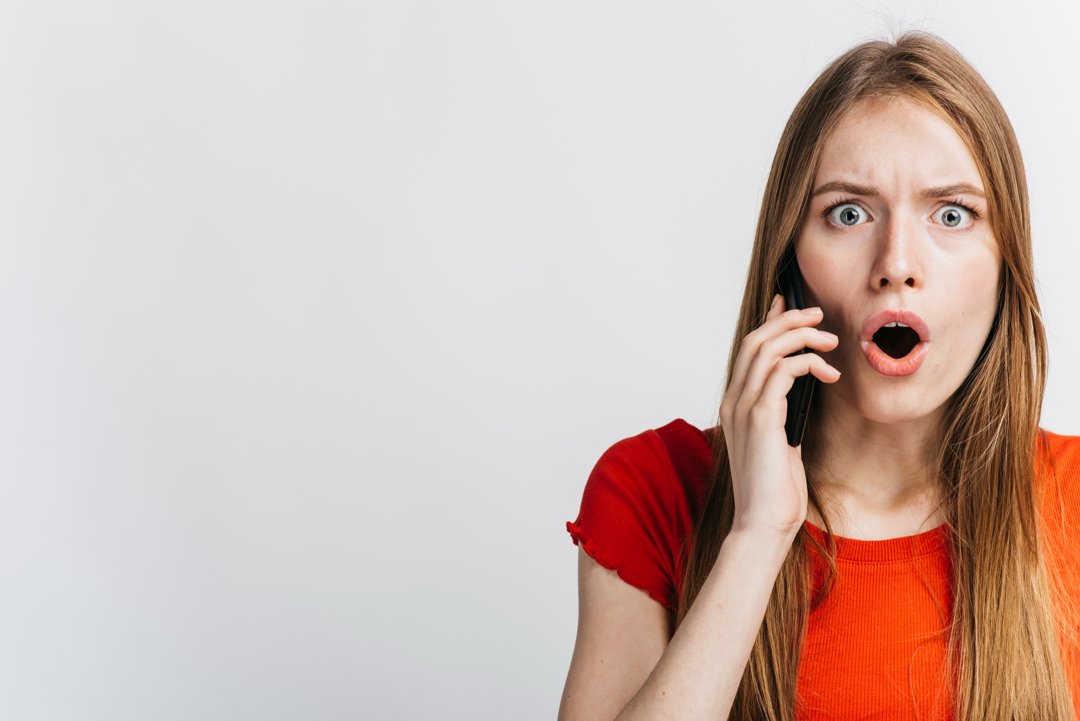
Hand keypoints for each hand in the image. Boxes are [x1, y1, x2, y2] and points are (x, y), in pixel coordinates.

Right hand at [719, 294, 840, 537]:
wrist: (764, 522)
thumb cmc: (776, 489)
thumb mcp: (781, 441)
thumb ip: (783, 412)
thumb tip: (804, 386)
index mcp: (735, 405)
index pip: (748, 349)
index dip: (769, 321)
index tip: (790, 304)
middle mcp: (733, 400)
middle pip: (756, 340)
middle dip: (788, 319)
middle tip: (818, 314)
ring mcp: (743, 408)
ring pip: (767, 349)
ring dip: (801, 337)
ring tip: (830, 341)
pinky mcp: (761, 417)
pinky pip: (781, 371)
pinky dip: (807, 363)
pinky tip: (828, 374)